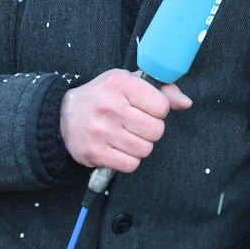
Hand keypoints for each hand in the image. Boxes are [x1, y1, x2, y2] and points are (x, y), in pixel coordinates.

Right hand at [60, 69, 191, 172]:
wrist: (63, 115)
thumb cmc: (104, 97)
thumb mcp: (130, 83)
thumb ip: (162, 91)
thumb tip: (186, 102)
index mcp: (120, 83)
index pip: (162, 106)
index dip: (158, 110)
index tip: (146, 109)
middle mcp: (109, 106)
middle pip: (156, 131)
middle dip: (151, 130)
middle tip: (136, 125)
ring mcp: (100, 130)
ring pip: (145, 150)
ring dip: (140, 146)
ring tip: (126, 135)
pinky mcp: (94, 152)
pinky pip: (130, 165)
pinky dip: (129, 160)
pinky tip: (119, 148)